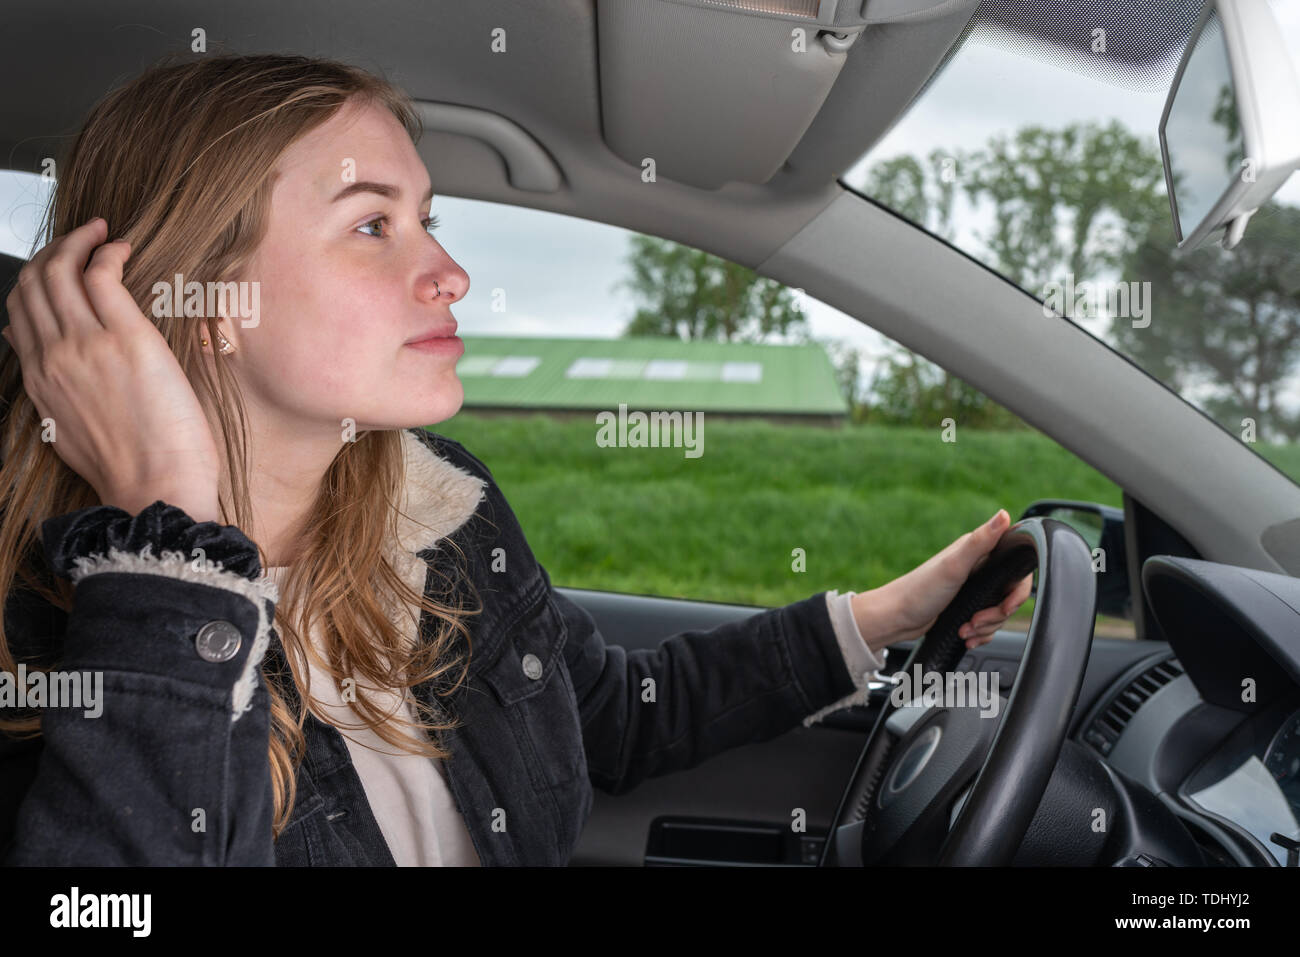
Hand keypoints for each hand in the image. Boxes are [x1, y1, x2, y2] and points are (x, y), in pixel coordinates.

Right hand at [3, 217, 221, 522]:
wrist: (156, 488)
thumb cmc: (132, 468)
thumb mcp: (69, 431)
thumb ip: (52, 392)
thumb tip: (39, 360)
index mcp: (39, 380)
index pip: (18, 312)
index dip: (35, 281)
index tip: (61, 268)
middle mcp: (52, 356)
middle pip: (32, 283)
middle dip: (55, 250)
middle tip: (83, 237)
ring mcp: (85, 344)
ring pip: (59, 270)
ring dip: (79, 240)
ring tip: (102, 232)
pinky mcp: (125, 338)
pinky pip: (101, 274)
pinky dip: (107, 252)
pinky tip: (123, 249)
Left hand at [851, 509, 1032, 654]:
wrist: (895, 619)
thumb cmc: (919, 590)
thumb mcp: (954, 565)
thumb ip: (981, 541)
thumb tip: (1004, 515)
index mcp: (978, 553)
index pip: (1017, 569)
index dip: (1018, 591)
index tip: (1005, 605)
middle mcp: (978, 569)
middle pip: (1010, 595)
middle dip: (997, 615)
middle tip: (977, 619)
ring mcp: (973, 590)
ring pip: (999, 613)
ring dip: (986, 627)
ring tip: (965, 629)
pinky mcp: (967, 607)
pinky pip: (987, 624)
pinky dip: (979, 634)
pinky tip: (965, 636)